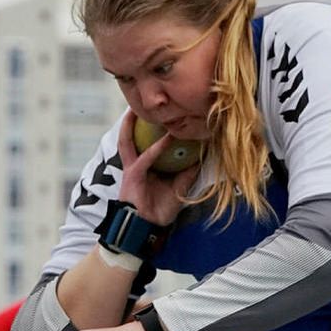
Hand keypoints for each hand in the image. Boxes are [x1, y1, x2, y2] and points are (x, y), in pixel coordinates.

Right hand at [119, 111, 197, 225]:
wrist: (147, 228)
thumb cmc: (160, 211)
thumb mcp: (179, 188)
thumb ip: (188, 173)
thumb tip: (203, 157)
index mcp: (144, 167)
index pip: (146, 143)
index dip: (151, 129)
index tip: (161, 113)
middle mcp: (136, 164)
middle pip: (131, 137)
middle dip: (132, 120)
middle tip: (139, 102)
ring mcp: (132, 169)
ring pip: (128, 141)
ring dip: (130, 124)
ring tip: (137, 108)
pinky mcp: (132, 175)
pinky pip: (146, 158)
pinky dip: (158, 147)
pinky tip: (169, 136)